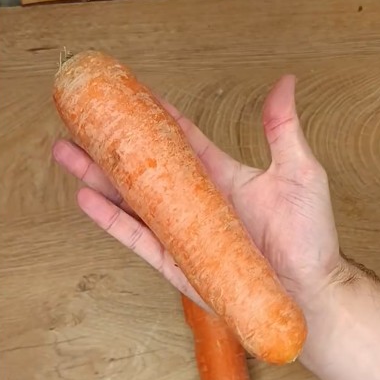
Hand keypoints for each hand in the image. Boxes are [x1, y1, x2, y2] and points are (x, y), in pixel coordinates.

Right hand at [52, 75, 345, 314]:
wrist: (309, 296)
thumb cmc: (312, 240)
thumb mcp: (301, 174)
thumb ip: (283, 130)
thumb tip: (285, 83)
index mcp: (222, 177)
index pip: (180, 139)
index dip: (153, 116)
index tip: (126, 94)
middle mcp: (196, 203)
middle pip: (142, 168)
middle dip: (108, 147)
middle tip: (77, 125)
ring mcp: (182, 233)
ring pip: (130, 201)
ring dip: (97, 178)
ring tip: (67, 154)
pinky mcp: (175, 264)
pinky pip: (138, 239)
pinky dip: (111, 220)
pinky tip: (86, 199)